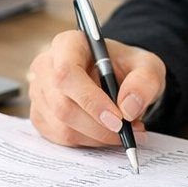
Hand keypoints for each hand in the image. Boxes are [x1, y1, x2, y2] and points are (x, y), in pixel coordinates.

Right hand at [27, 29, 165, 147]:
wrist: (117, 77)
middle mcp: (46, 66)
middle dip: (99, 126)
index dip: (90, 99)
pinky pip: (61, 138)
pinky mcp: (40, 115)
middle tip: (128, 130)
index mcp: (68, 44)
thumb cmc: (127, 67)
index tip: (118, 118)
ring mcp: (39, 93)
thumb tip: (128, 108)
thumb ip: (144, 82)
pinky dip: (88, 142)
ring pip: (62, 126)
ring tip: (124, 131)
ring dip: (97, 137)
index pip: (67, 72)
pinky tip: (106, 133)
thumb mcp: (148, 66)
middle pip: (62, 105)